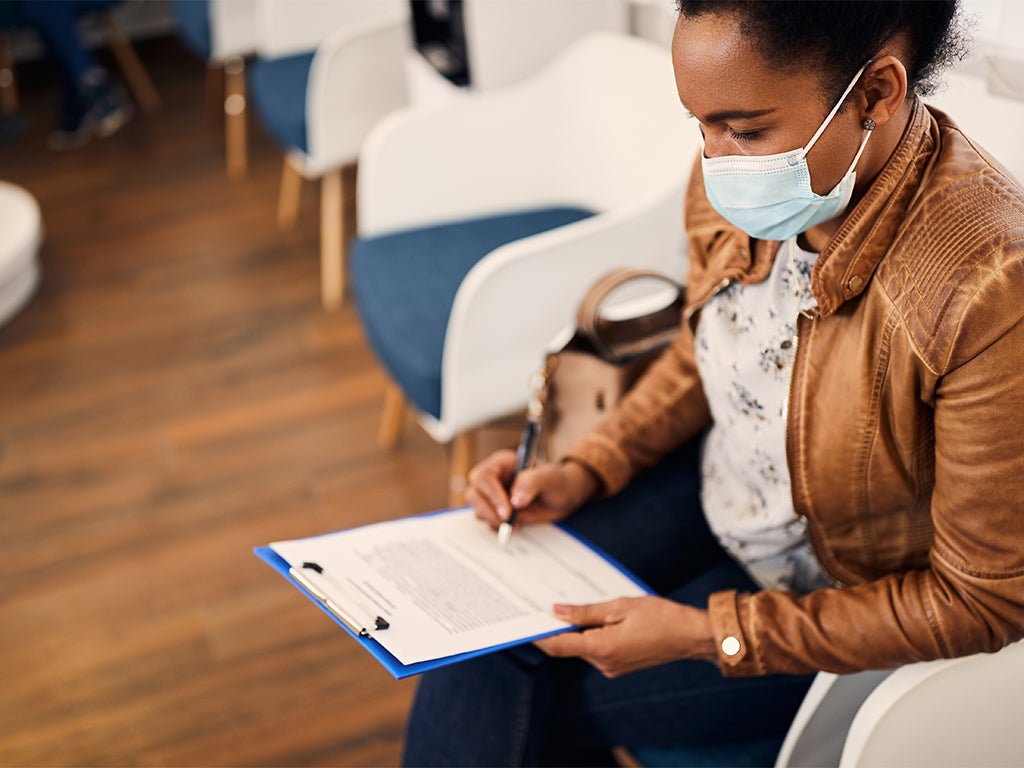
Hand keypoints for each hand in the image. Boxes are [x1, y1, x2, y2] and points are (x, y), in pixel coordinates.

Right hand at [465, 451, 599, 530]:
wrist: (564, 496)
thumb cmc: (557, 481)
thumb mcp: (549, 478)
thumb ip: (531, 483)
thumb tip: (515, 500)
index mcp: (502, 463)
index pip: (484, 477)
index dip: (492, 495)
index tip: (507, 511)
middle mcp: (494, 478)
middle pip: (474, 493)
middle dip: (488, 511)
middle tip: (507, 522)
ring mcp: (493, 495)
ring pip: (477, 508)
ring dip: (493, 520)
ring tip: (516, 524)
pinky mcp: (496, 511)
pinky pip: (487, 521)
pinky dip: (498, 527)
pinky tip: (516, 526)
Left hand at [534, 597, 716, 677]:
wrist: (691, 636)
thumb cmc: (661, 617)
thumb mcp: (620, 606)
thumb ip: (586, 611)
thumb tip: (557, 612)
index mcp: (602, 648)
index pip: (559, 646)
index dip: (539, 635)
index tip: (524, 623)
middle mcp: (604, 664)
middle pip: (570, 645)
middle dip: (559, 627)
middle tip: (548, 603)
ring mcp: (611, 667)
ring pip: (583, 646)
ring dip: (577, 629)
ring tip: (576, 605)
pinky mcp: (618, 665)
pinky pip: (596, 650)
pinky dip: (590, 635)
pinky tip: (596, 617)